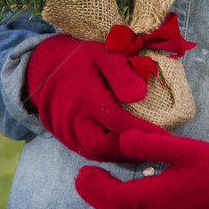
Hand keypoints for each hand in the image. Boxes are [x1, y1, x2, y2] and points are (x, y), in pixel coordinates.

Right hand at [25, 33, 164, 160]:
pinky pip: (86, 152)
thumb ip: (120, 72)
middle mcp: (72, 117)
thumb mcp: (102, 53)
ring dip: (119, 155)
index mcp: (85, 95)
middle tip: (154, 146)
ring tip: (144, 149)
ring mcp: (65, 130)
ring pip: (94, 153)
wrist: (45, 68)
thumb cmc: (81, 58)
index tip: (163, 134)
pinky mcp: (64, 137)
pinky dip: (107, 154)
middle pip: (101, 145)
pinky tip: (125, 150)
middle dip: (129, 150)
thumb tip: (140, 94)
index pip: (115, 121)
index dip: (140, 131)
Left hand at [75, 130, 208, 208]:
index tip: (83, 171)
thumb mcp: (181, 148)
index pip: (116, 196)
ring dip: (107, 205)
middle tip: (80, 180)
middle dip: (95, 196)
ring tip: (94, 187)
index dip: (96, 186)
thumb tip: (122, 140)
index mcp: (157, 197)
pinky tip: (120, 199)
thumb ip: (150, 144)